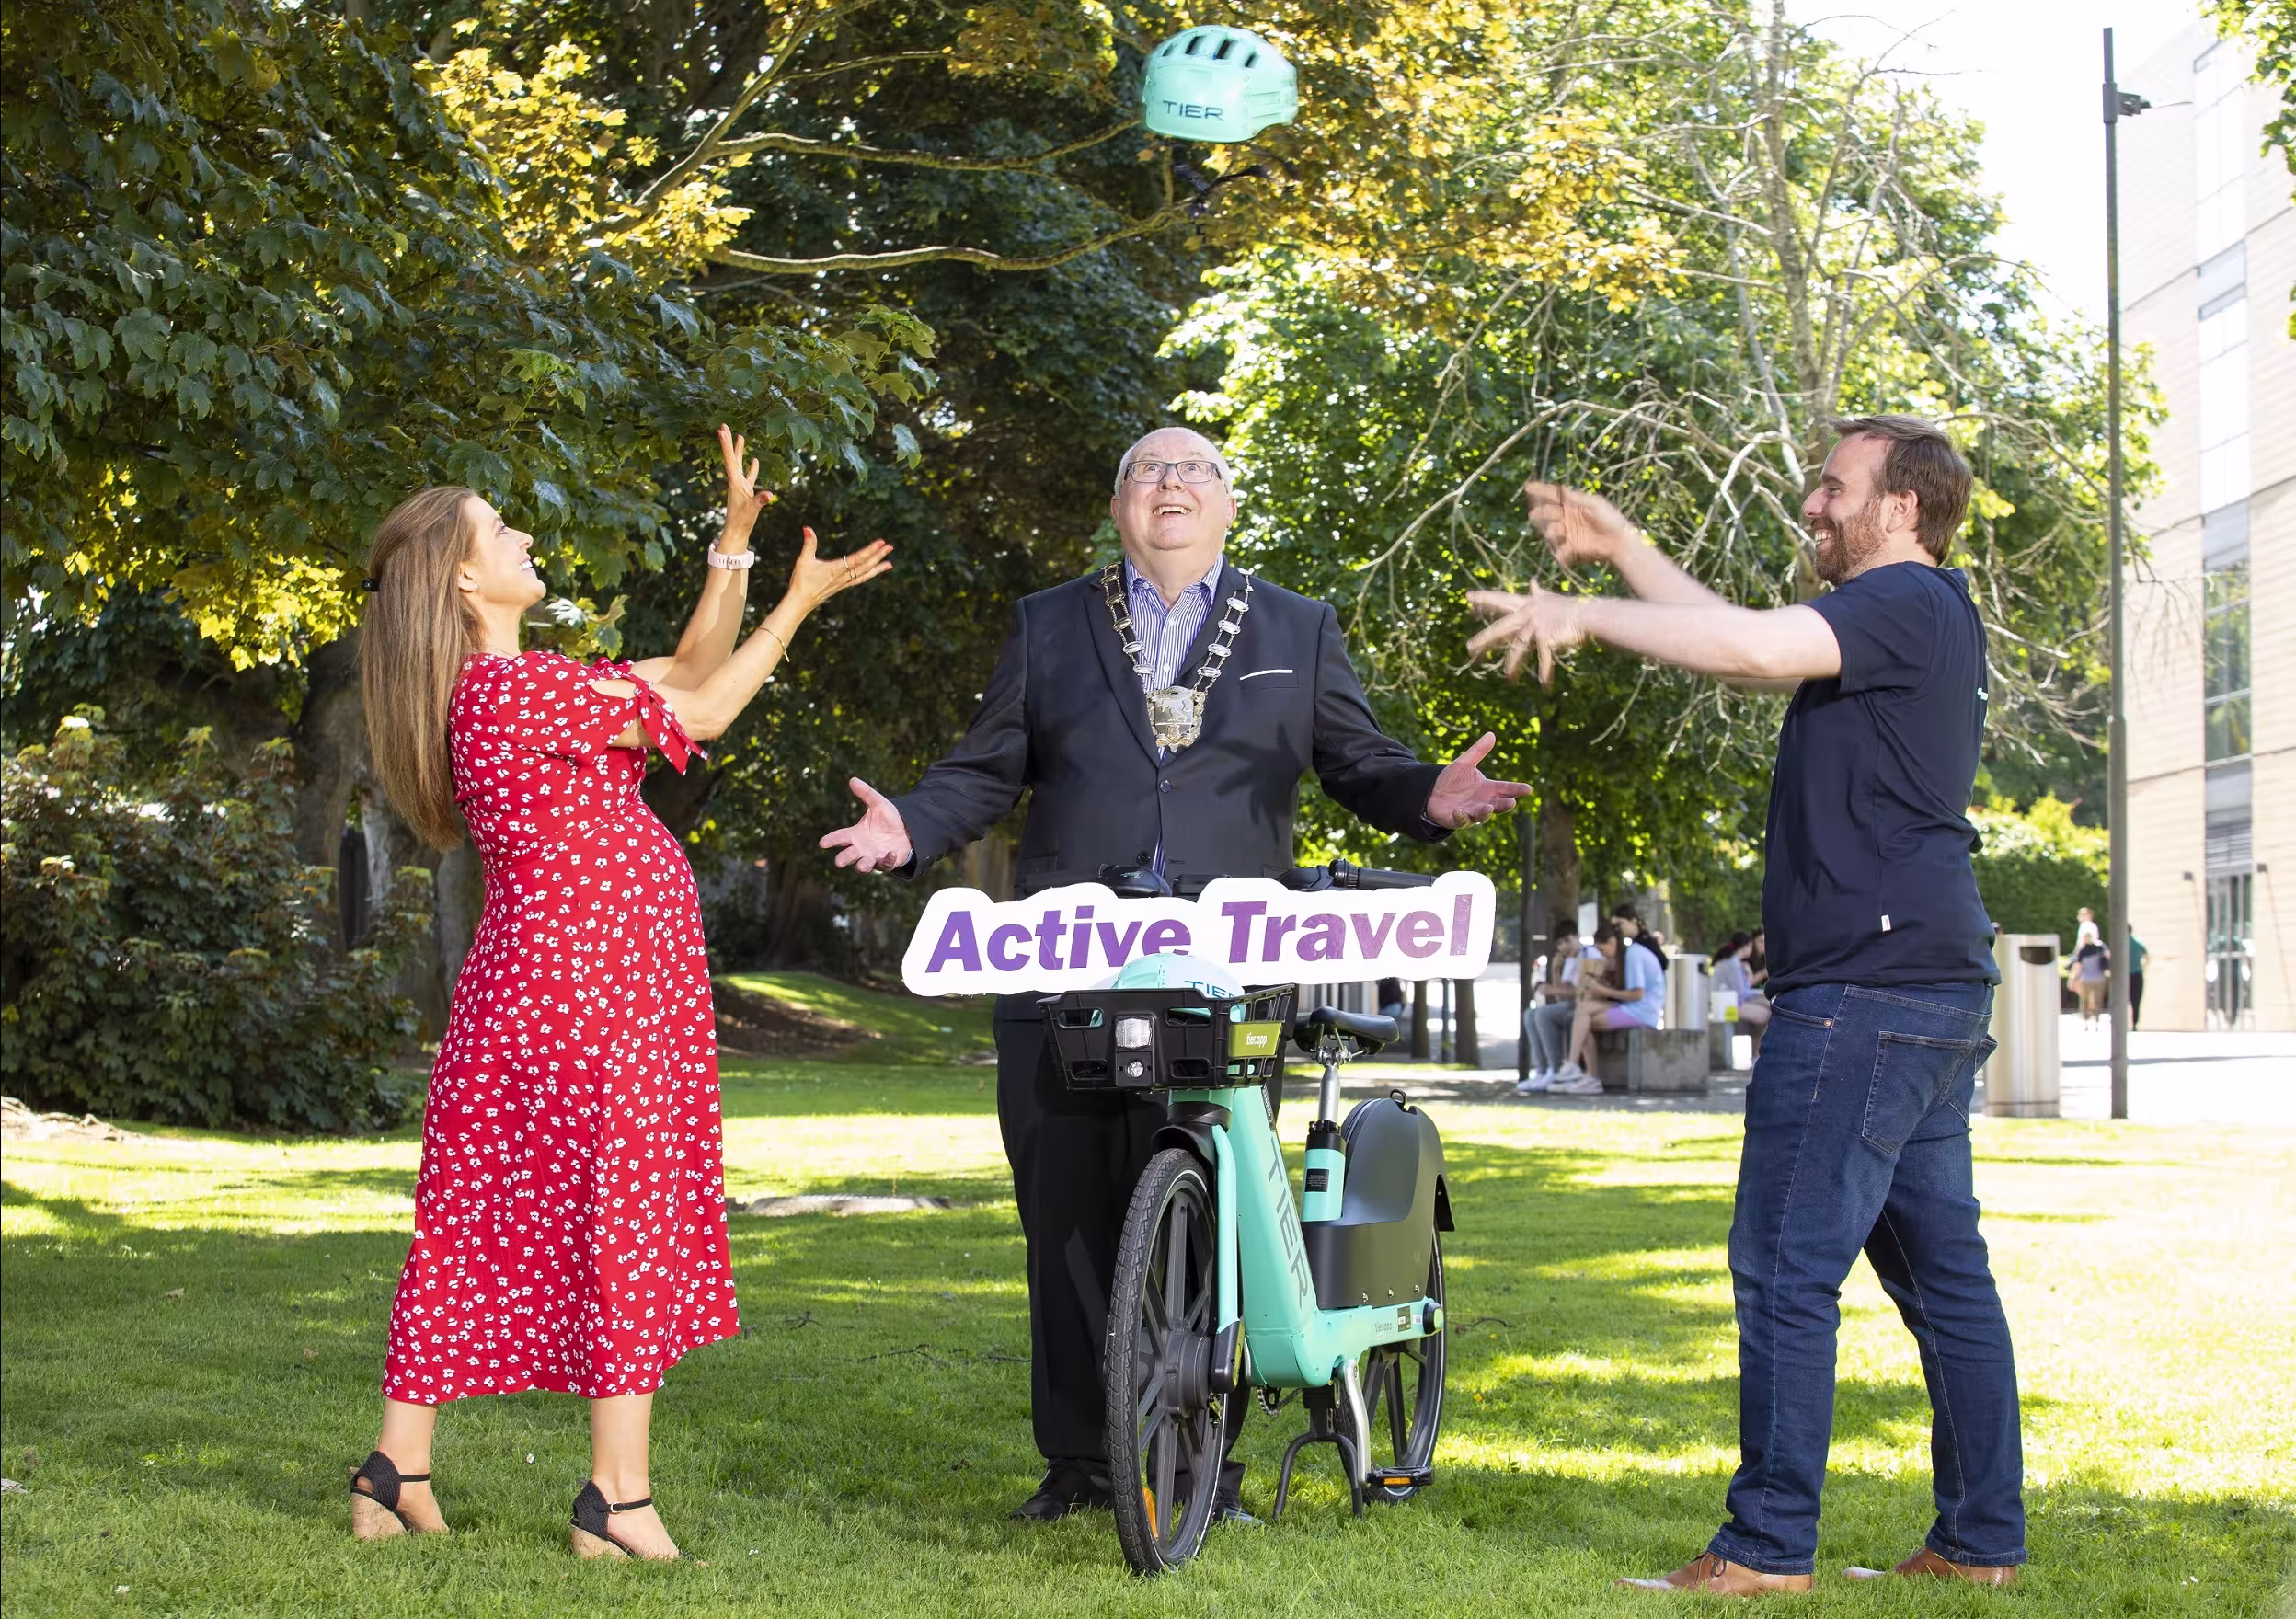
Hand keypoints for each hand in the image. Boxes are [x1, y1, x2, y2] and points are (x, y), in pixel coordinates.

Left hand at [717, 424, 773, 537]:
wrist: (736, 532)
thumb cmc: (742, 521)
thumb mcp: (752, 509)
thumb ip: (760, 501)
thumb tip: (769, 494)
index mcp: (735, 482)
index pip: (730, 459)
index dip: (726, 445)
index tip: (721, 430)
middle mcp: (735, 481)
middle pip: (732, 457)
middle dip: (729, 443)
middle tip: (724, 426)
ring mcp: (740, 486)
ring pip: (739, 464)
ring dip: (739, 451)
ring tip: (740, 437)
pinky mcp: (745, 492)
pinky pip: (748, 475)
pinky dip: (751, 467)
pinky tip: (754, 461)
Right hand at [787, 527, 893, 611]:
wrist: (800, 602)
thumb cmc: (801, 582)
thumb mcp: (803, 560)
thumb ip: (808, 544)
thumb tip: (807, 528)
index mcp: (836, 570)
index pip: (857, 559)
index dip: (870, 550)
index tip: (881, 543)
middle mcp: (842, 578)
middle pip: (865, 566)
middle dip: (878, 556)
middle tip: (890, 547)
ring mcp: (843, 584)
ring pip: (864, 575)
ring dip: (877, 568)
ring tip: (889, 564)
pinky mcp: (841, 587)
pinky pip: (859, 580)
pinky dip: (868, 575)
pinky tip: (873, 572)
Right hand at [820, 777, 913, 872]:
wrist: (908, 829)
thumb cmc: (888, 818)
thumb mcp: (878, 804)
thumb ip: (866, 793)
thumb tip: (853, 779)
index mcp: (855, 834)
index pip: (839, 837)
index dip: (830, 840)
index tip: (822, 843)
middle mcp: (861, 848)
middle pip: (848, 856)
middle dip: (843, 859)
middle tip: (838, 862)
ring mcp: (873, 857)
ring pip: (864, 865)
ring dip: (862, 866)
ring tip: (862, 866)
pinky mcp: (886, 862)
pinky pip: (885, 864)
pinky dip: (887, 860)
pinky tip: (891, 852)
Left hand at [1423, 731, 1530, 829]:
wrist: (1432, 793)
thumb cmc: (1452, 780)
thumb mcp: (1464, 763)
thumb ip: (1478, 751)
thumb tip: (1491, 734)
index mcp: (1488, 789)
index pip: (1506, 789)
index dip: (1517, 789)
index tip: (1528, 789)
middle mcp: (1483, 802)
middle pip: (1498, 805)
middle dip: (1505, 805)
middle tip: (1511, 802)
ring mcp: (1471, 813)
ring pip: (1482, 815)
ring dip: (1485, 813)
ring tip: (1488, 808)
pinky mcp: (1457, 820)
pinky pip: (1461, 821)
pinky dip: (1461, 817)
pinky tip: (1459, 812)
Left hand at [1466, 584, 1587, 685]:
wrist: (1589, 614)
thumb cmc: (1571, 607)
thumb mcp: (1550, 598)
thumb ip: (1538, 592)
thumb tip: (1532, 581)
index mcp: (1527, 604)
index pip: (1500, 600)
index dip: (1484, 598)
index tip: (1467, 598)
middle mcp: (1528, 614)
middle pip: (1500, 629)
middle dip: (1484, 640)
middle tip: (1469, 650)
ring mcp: (1537, 626)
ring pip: (1518, 648)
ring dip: (1513, 665)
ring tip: (1509, 678)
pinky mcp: (1548, 638)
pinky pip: (1545, 659)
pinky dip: (1546, 673)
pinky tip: (1544, 686)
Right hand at [1523, 481, 1635, 568]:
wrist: (1620, 542)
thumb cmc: (1612, 520)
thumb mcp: (1596, 505)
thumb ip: (1579, 499)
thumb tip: (1563, 491)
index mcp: (1574, 504)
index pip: (1554, 496)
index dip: (1541, 491)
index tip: (1528, 487)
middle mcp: (1568, 517)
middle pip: (1548, 513)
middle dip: (1540, 513)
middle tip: (1535, 515)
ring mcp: (1568, 533)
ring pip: (1551, 531)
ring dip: (1550, 531)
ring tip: (1556, 531)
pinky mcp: (1572, 548)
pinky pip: (1560, 551)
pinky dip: (1559, 553)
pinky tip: (1561, 555)